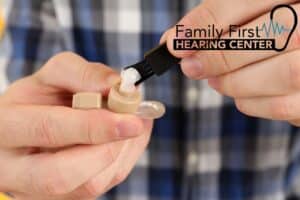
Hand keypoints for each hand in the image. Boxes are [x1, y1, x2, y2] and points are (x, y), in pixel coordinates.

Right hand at [0, 52, 152, 199]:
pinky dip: (121, 161)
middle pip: (60, 175)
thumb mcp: (53, 76)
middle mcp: (15, 169)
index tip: (130, 119)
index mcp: (6, 127)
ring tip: (126, 126)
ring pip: (86, 186)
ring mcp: (37, 192)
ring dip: (118, 153)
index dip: (92, 126)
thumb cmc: (41, 100)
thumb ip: (82, 74)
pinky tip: (121, 140)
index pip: (48, 129)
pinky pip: (100, 187)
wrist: (31, 127)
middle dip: (107, 149)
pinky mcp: (61, 199)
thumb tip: (115, 86)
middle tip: (134, 125)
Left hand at [163, 0, 299, 124]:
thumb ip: (216, 22)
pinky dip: (251, 102)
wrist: (297, 54)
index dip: (210, 22)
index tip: (176, 43)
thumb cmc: (271, 32)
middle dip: (220, 56)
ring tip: (214, 80)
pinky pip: (283, 105)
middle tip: (191, 67)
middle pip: (272, 35)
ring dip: (234, 81)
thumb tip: (174, 41)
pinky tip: (239, 94)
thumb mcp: (248, 15)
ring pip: (283, 73)